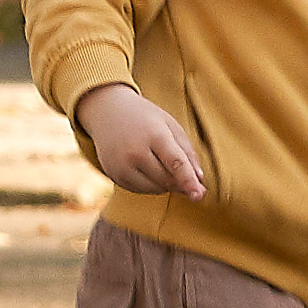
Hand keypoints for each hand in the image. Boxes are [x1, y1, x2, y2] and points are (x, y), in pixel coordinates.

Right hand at [74, 83, 206, 200]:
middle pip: (167, 179)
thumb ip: (188, 152)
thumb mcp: (170, 125)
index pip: (175, 163)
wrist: (107, 111)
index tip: (199, 195)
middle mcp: (135, 152)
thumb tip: (199, 180)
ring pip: (155, 188)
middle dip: (181, 182)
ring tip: (162, 163)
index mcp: (154, 134)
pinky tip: (148, 167)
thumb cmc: (145, 118)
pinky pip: (140, 190)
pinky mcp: (113, 175)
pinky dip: (151, 185)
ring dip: (166, 184)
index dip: (189, 181)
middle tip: (187, 176)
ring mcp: (121, 165)